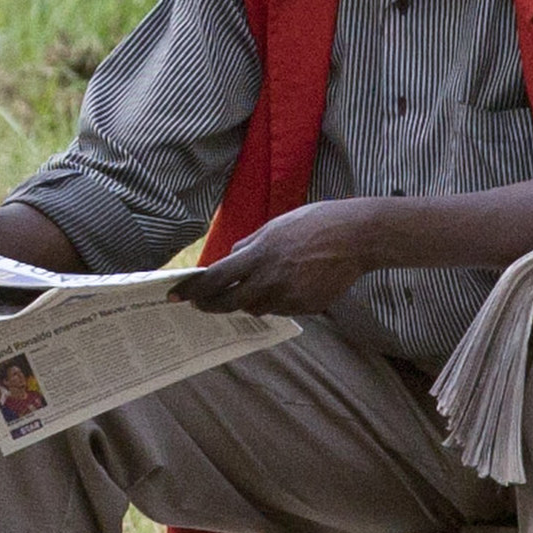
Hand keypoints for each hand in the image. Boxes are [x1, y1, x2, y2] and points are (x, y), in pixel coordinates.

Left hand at [172, 201, 380, 317]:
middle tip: (201, 305)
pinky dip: (276, 300)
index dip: (192, 290)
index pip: (215, 279)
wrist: (357, 237)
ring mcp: (288, 297)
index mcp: (259, 255)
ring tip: (256, 285)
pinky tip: (289, 283)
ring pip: (256, 307)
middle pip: (229, 302)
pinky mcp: (305, 307)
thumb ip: (250, 245)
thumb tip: (230, 258)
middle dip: (210, 305)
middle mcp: (270, 280)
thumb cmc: (316, 223)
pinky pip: (281, 309)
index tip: (175, 296)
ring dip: (248, 300)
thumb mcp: (275, 225)